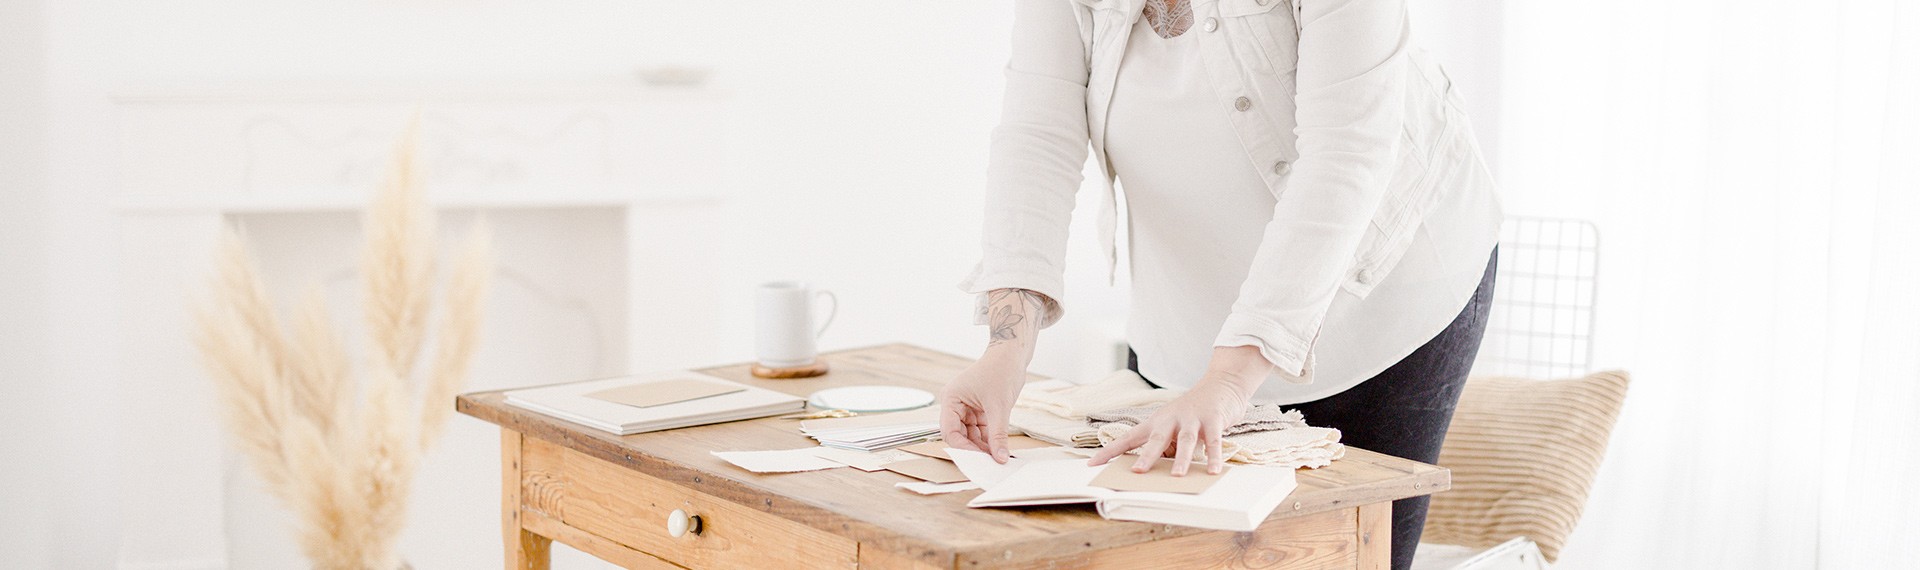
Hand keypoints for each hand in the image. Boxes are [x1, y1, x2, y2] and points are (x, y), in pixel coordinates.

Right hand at [938, 354, 1026, 462]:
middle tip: (989, 463)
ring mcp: (967, 408)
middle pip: (959, 435)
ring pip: (971, 435)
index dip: (963, 448)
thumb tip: (1000, 458)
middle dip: (974, 449)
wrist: (1011, 354)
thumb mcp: (999, 406)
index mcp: (951, 399)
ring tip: (997, 459)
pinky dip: (990, 439)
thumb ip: (998, 434)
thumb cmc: (1001, 370)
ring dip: (983, 446)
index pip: (950, 431)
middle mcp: (955, 405)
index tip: (979, 460)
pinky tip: (999, 449)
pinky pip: (981, 430)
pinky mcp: (979, 410)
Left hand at [1087, 346, 1270, 475]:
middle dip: (1146, 456)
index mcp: (1156, 422)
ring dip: (1181, 459)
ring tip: (1176, 476)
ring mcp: (1192, 419)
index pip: (1129, 438)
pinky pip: (1214, 441)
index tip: (1092, 463)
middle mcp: (1171, 419)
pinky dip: (1214, 456)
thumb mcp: (1172, 427)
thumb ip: (1165, 446)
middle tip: (1137, 472)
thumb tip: (1156, 469)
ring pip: (1185, 440)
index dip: (1111, 451)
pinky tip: (1213, 470)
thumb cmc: (1192, 411)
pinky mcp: (1213, 420)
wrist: (1221, 385)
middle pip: (1156, 438)